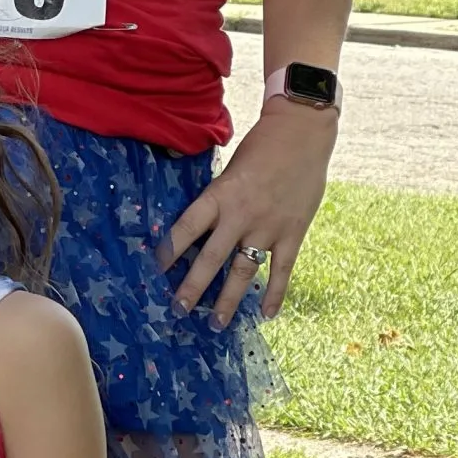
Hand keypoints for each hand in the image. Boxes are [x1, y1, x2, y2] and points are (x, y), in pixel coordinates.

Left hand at [161, 97, 338, 324]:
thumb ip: (217, 198)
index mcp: (219, 195)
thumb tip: (199, 224)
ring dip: (229, 300)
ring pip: (244, 272)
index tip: (155, 269)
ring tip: (216, 323)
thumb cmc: (261, 147)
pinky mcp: (293, 233)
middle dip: (192, 287)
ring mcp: (268, 228)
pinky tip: (268, 314)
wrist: (302, 134)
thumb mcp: (228, 169)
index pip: (186, 228)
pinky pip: (282, 271)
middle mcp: (240, 216)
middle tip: (178, 309)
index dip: (169, 250)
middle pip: (211, 259)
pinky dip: (275, 294)